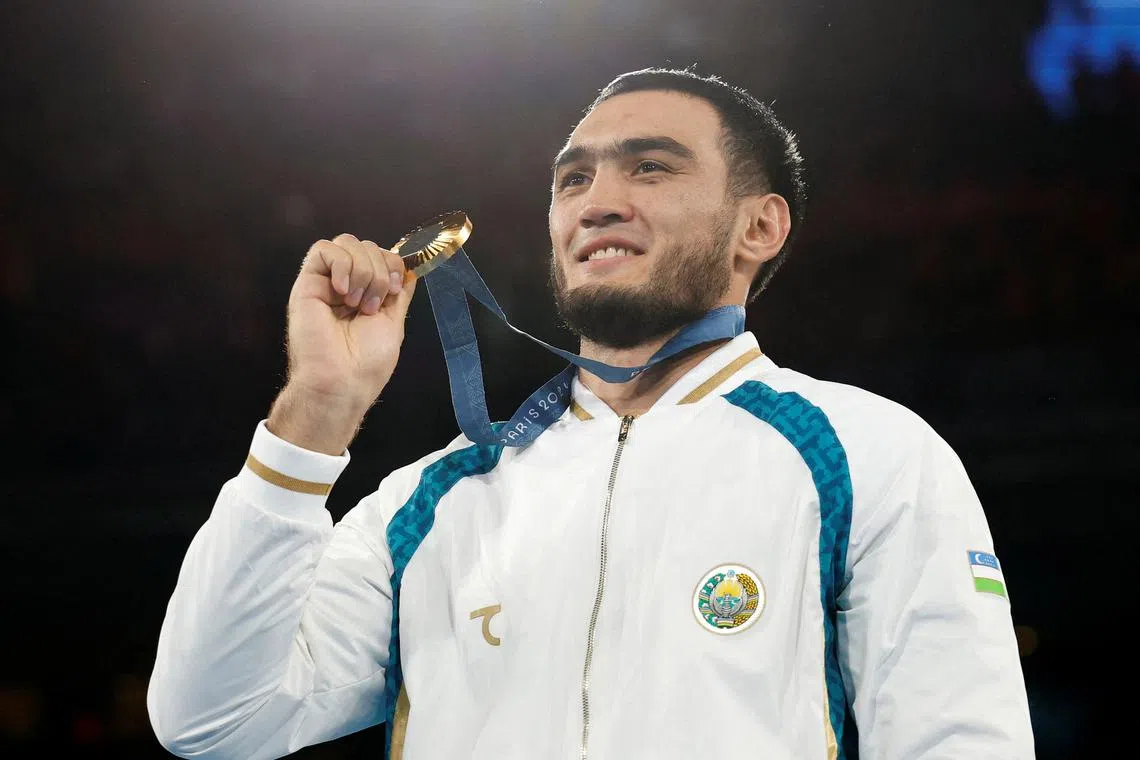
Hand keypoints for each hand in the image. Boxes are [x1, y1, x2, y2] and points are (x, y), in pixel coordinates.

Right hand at [267, 233, 416, 452]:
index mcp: (365, 293)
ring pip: (346, 242)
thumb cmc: (366, 363)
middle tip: (372, 305)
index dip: (392, 263)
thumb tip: (410, 269)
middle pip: (365, 245)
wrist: (342, 381)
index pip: (381, 254)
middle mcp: (345, 284)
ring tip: (356, 304)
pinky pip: (322, 250)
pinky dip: (340, 265)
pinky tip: (341, 292)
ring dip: (362, 271)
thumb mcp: (393, 322)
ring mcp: (325, 282)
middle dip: (379, 270)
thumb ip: (399, 294)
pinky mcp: (306, 283)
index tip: (395, 289)